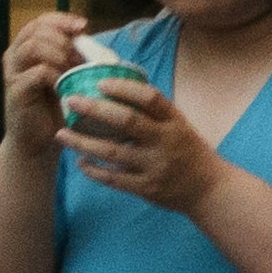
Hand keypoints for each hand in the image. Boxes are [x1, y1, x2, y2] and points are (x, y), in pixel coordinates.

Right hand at [0, 11, 90, 152]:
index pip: (40, 21)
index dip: (61, 19)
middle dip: (64, 39)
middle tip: (81, 57)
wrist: (40, 139)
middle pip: (37, 30)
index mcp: (27, 48)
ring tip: (75, 68)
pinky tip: (66, 85)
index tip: (83, 26)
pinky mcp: (16, 91)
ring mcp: (13, 73)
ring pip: (33, 47)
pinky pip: (37, 72)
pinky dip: (57, 75)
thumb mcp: (68, 73)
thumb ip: (72, 54)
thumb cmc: (57, 104)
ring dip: (60, 53)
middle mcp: (15, 57)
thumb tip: (89, 35)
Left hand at [55, 70, 226, 214]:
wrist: (209, 189)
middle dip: (95, 109)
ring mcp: (155, 166)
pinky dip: (93, 170)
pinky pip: (113, 178)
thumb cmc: (189, 152)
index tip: (101, 83)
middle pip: (127, 121)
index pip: (151, 98)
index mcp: (176, 123)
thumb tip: (118, 92)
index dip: (124, 88)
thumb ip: (154, 115)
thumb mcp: (180, 127)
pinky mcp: (146, 188)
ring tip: (61, 134)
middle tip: (72, 101)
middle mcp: (166, 142)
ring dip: (82, 142)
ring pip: (112, 151)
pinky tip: (80, 161)